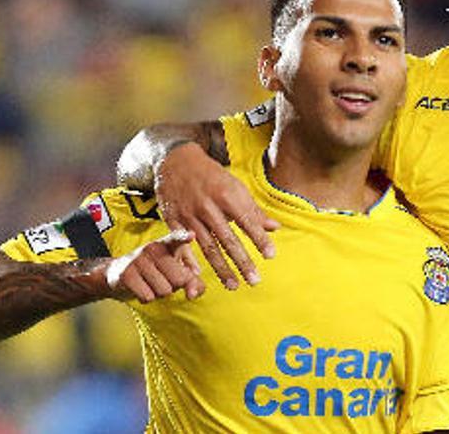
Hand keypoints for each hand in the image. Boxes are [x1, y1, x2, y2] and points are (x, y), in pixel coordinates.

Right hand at [105, 230, 206, 301]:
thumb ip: (192, 281)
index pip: (177, 239)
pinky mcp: (127, 275)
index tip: (191, 235)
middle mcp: (153, 248)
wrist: (118, 272)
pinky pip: (148, 297)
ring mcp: (139, 260)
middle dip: (175, 286)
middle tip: (163, 279)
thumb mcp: (176, 271)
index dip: (184, 237)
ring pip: (164, 291)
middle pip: (180, 279)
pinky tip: (140, 287)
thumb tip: (192, 294)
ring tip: (150, 282)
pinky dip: (146, 298)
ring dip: (160, 293)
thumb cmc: (155, 270)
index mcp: (168, 244)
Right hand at [155, 142, 279, 289]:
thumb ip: (253, 210)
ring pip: (208, 247)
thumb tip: (275, 228)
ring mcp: (189, 215)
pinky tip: (198, 277)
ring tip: (233, 286)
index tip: (271, 256)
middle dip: (242, 262)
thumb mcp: (235, 186)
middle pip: (228, 239)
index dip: (259, 239)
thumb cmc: (211, 176)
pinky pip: (183, 246)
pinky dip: (189, 262)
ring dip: (221, 269)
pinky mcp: (173, 220)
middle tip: (254, 281)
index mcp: (226, 195)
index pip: (247, 221)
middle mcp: (208, 206)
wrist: (175, 161)